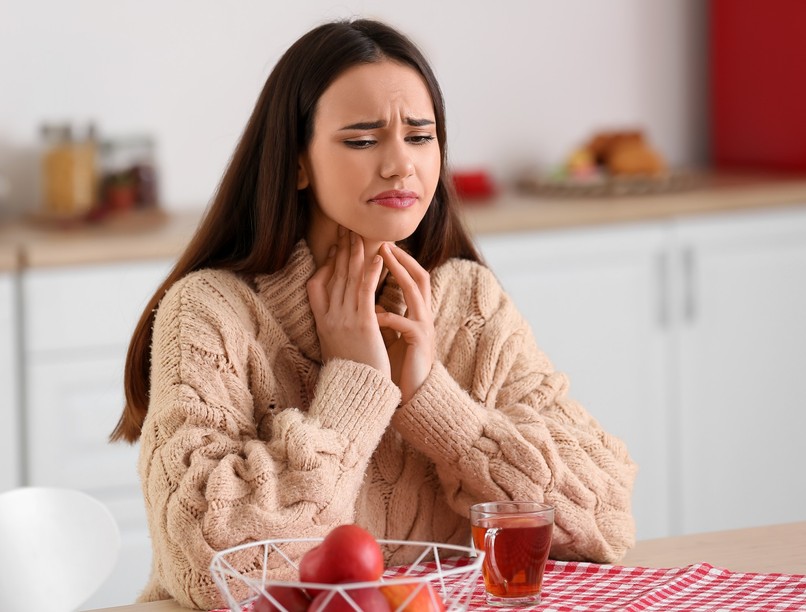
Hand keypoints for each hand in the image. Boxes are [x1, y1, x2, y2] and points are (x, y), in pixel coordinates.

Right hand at [307, 228, 390, 377]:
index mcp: (321, 323)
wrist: (356, 393)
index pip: (316, 286)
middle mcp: (330, 318)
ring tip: (361, 234)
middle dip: (340, 250)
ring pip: (349, 279)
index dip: (325, 265)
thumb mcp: (335, 346)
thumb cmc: (351, 372)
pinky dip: (371, 272)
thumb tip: (339, 313)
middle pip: (334, 276)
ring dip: (355, 254)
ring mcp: (345, 320)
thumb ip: (336, 326)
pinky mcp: (364, 325)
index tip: (333, 248)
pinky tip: (378, 257)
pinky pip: (366, 292)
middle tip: (346, 228)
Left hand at [376, 243, 434, 402]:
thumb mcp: (390, 337)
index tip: (380, 245)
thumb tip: (370, 304)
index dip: (399, 261)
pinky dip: (390, 317)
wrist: (413, 394)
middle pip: (418, 278)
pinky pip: (406, 324)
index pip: (411, 278)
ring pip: (416, 293)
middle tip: (384, 242)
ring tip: (384, 261)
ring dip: (400, 274)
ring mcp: (424, 329)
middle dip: (402, 259)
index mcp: (415, 313)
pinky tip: (376, 315)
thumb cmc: (398, 365)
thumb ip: (385, 319)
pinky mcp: (420, 344)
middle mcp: (423, 316)